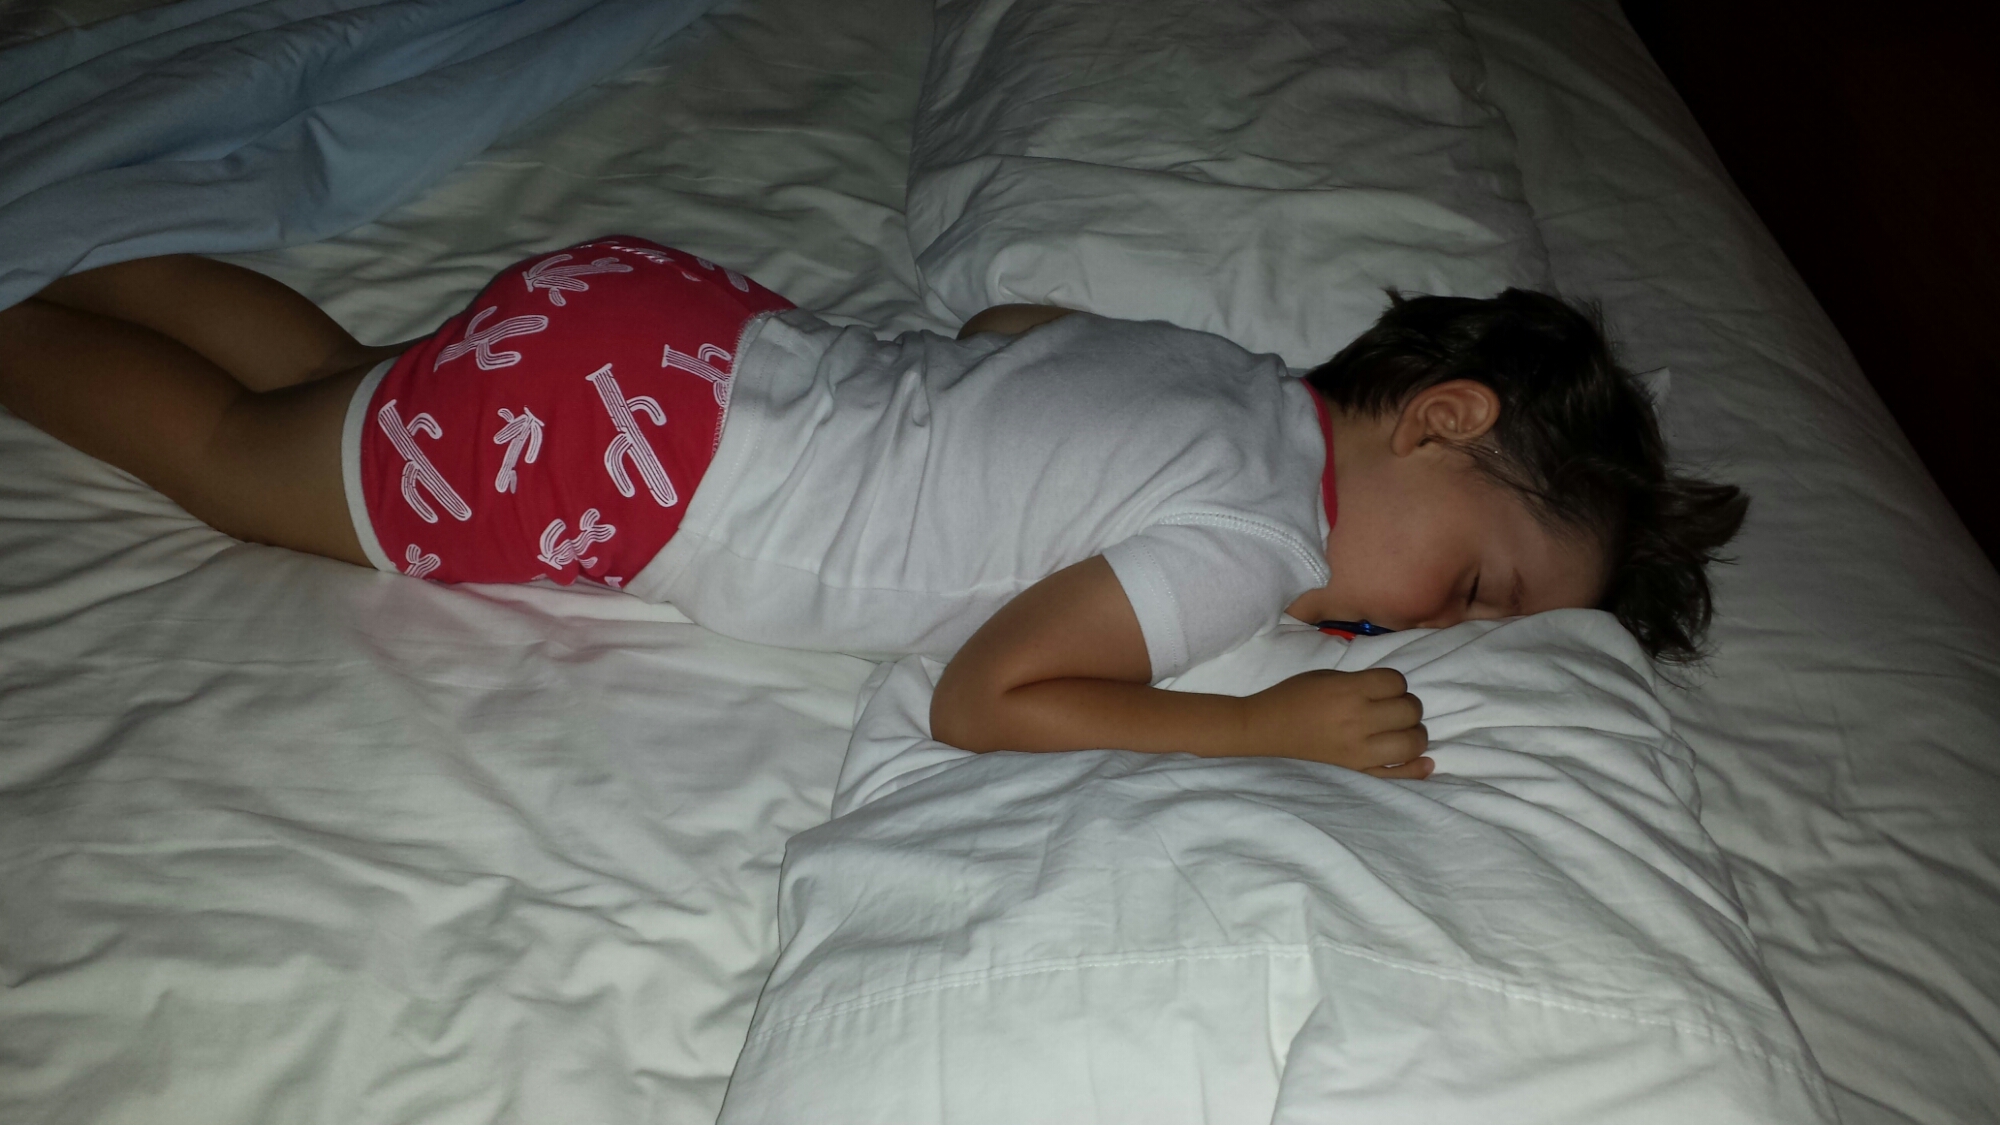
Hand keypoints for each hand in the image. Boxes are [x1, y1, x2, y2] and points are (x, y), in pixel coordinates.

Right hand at [1241, 668, 1431, 777]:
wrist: (1266, 729)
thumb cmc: (1295, 696)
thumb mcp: (1328, 677)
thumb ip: (1363, 682)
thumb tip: (1398, 692)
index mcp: (1349, 691)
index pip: (1397, 682)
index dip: (1394, 683)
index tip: (1383, 688)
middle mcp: (1358, 720)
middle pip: (1410, 710)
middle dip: (1407, 706)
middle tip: (1393, 709)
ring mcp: (1360, 750)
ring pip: (1413, 741)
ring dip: (1415, 733)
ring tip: (1401, 731)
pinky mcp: (1357, 771)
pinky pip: (1398, 774)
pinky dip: (1417, 769)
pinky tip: (1425, 762)